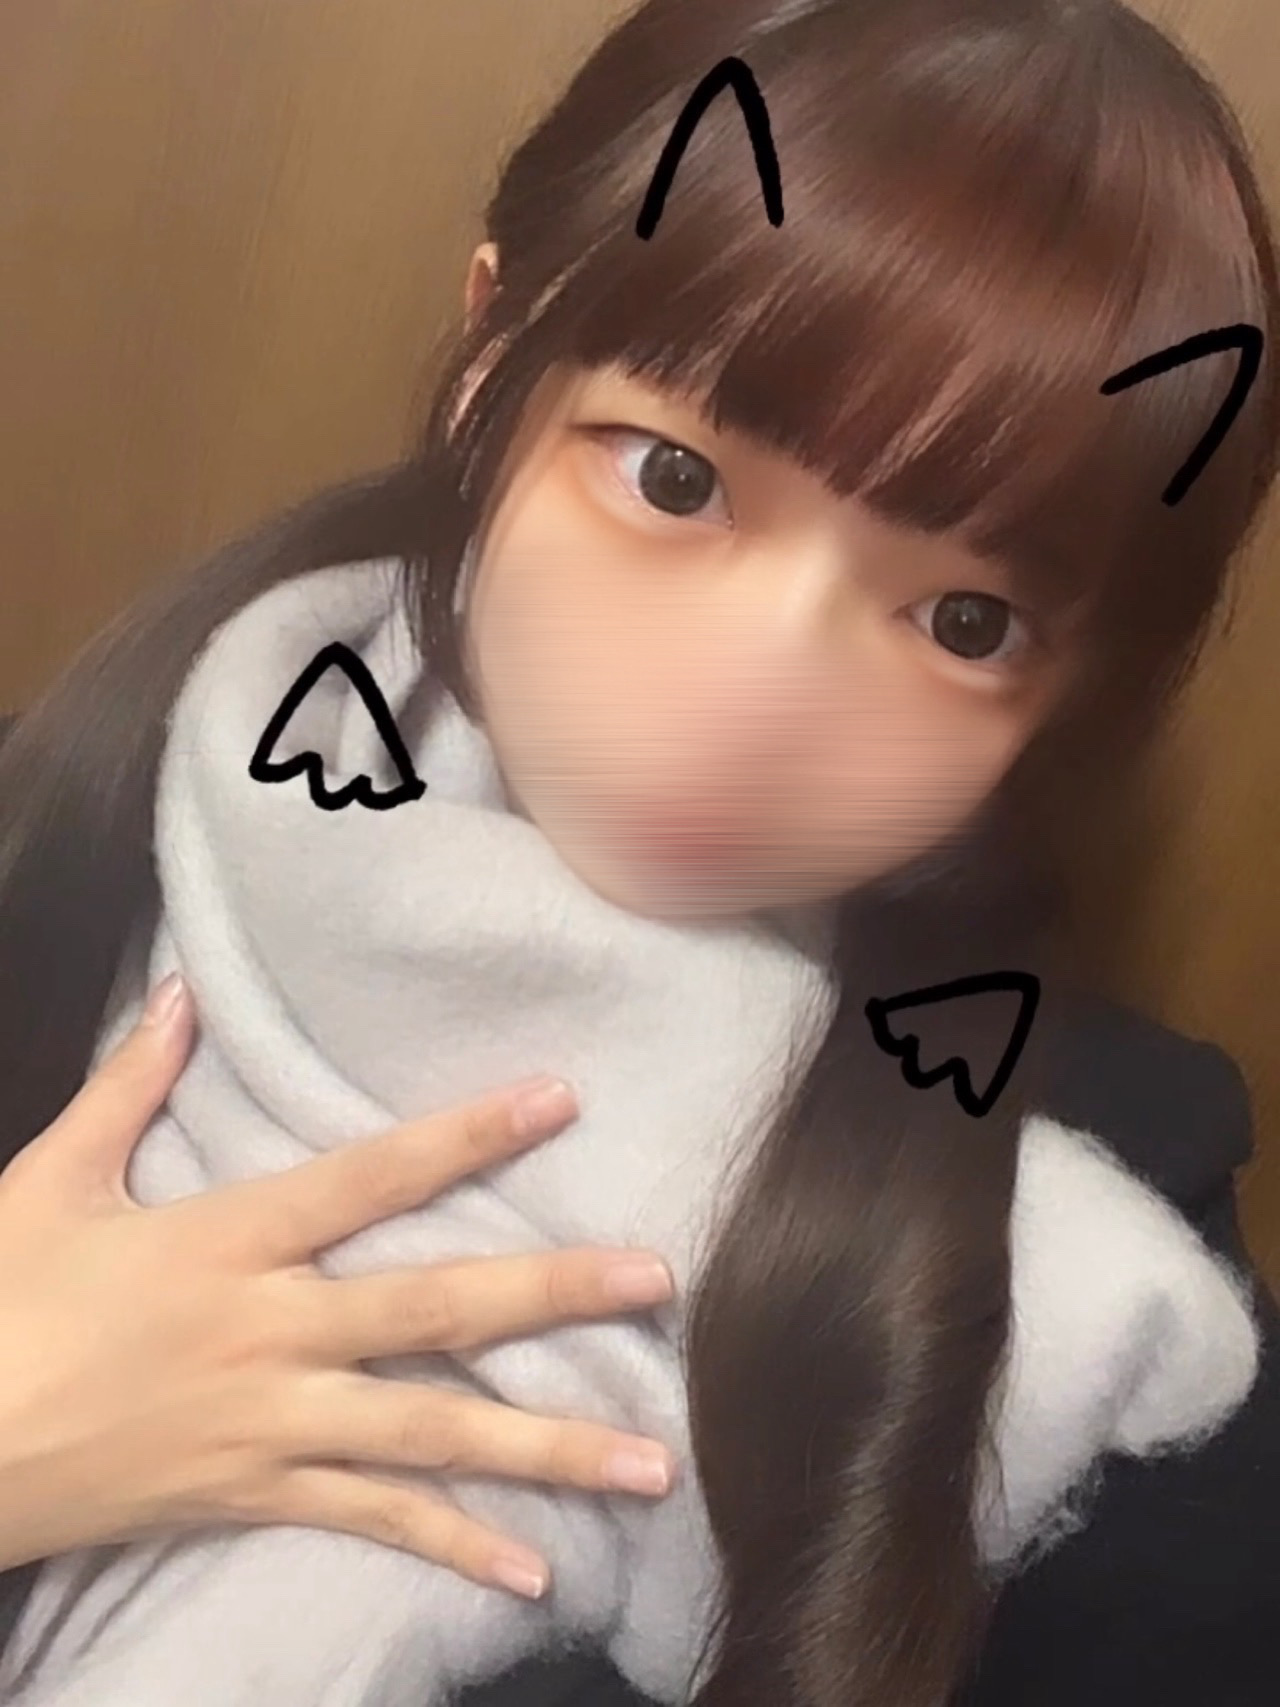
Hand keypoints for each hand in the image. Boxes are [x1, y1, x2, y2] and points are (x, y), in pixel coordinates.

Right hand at [0, 975, 677, 1599]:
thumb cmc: (0, 1306)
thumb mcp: (51, 1182)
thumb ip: (128, 1085)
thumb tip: (176, 991)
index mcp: (227, 1240)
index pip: (370, 1178)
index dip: (466, 1136)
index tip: (556, 1101)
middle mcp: (269, 1332)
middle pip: (434, 1310)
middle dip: (553, 1293)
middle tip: (657, 1280)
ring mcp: (271, 1424)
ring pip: (430, 1435)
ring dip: (544, 1447)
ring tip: (648, 1462)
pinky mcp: (256, 1496)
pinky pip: (372, 1525)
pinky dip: (454, 1547)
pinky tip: (533, 1572)